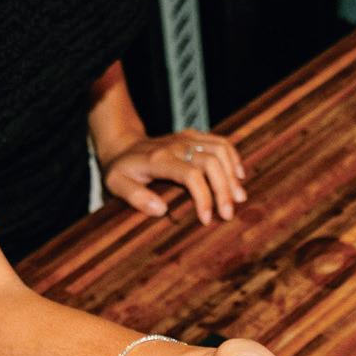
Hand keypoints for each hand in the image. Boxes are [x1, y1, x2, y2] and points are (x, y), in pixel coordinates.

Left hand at [103, 130, 248, 224]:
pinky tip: (239, 176)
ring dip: (232, 174)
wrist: (122, 146)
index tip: (207, 219)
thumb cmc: (121, 169)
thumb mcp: (116, 185)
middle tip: (228, 214)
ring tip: (239, 198)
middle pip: (211, 162)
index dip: (203, 197)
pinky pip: (220, 142)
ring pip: (220, 150)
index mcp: (159, 159)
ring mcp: (187, 138)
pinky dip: (233, 158)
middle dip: (223, 189)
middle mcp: (176, 145)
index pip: (190, 174)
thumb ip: (135, 197)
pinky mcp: (194, 136)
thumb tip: (161, 209)